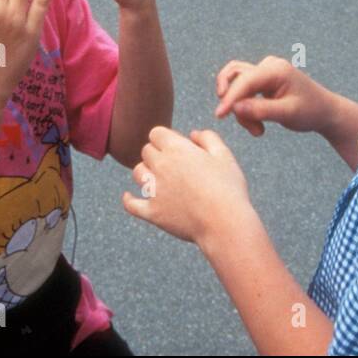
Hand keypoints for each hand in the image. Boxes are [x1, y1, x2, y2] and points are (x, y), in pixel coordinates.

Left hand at [122, 126, 250, 245]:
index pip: (156, 133)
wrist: (224, 223)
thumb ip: (208, 138)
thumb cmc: (228, 188)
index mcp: (177, 149)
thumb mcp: (224, 155)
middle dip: (157, 154)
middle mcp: (161, 166)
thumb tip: (192, 134)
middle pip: (146, 151)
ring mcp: (154, 190)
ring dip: (146, 173)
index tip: (176, 147)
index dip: (165, 138)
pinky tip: (128, 196)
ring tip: (158, 179)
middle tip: (172, 164)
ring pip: (138, 173)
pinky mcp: (152, 212)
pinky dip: (129, 200)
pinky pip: (131, 204)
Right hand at [214, 56, 331, 136]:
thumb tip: (235, 108)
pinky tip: (257, 124)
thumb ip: (261, 110)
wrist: (324, 111)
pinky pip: (242, 91)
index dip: (230, 98)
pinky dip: (245, 108)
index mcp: (276, 69)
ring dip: (241, 109)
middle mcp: (267, 66)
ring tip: (257, 130)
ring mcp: (264, 71)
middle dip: (240, 108)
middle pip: (237, 82)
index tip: (219, 115)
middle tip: (254, 130)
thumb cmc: (311, 111)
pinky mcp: (261, 80)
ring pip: (237, 86)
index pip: (245, 81)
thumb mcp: (288, 114)